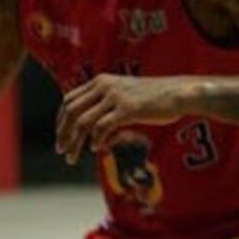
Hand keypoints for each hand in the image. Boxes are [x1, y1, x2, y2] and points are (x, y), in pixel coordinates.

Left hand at [55, 75, 193, 163]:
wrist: (177, 93)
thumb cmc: (153, 98)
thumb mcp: (124, 94)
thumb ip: (106, 104)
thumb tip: (91, 126)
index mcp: (100, 81)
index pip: (69, 100)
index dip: (60, 120)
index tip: (61, 137)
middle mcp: (104, 86)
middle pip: (71, 111)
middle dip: (63, 133)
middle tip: (61, 151)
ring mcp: (115, 96)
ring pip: (83, 122)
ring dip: (74, 142)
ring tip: (72, 157)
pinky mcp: (127, 109)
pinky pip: (102, 127)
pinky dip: (96, 140)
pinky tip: (97, 148)